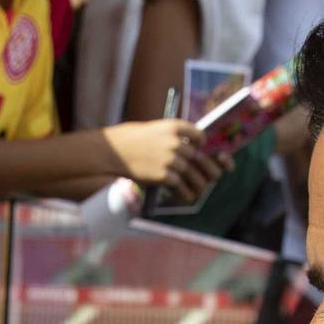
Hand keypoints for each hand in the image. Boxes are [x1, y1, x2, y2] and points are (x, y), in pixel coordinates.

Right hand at [100, 119, 227, 201]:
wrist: (111, 152)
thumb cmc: (129, 140)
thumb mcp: (153, 130)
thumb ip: (171, 138)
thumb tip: (188, 151)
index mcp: (173, 126)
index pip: (198, 135)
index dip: (201, 143)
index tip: (199, 149)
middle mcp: (175, 142)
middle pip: (199, 157)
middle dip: (207, 168)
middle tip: (213, 175)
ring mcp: (170, 159)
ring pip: (193, 174)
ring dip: (198, 183)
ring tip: (199, 188)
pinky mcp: (163, 175)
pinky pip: (181, 186)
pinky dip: (185, 192)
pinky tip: (187, 196)